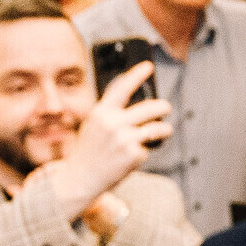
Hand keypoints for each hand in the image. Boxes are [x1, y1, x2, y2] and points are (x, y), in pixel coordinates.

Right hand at [45, 64, 171, 213]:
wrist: (80, 178)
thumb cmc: (90, 151)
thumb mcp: (95, 126)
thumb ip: (112, 114)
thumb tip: (139, 102)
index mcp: (101, 112)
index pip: (122, 88)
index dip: (136, 75)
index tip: (148, 66)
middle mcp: (113, 123)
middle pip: (152, 108)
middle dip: (163, 107)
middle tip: (165, 108)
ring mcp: (124, 138)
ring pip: (159, 127)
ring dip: (164, 129)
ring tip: (161, 131)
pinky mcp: (134, 154)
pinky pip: (150, 147)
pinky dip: (147, 150)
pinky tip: (133, 156)